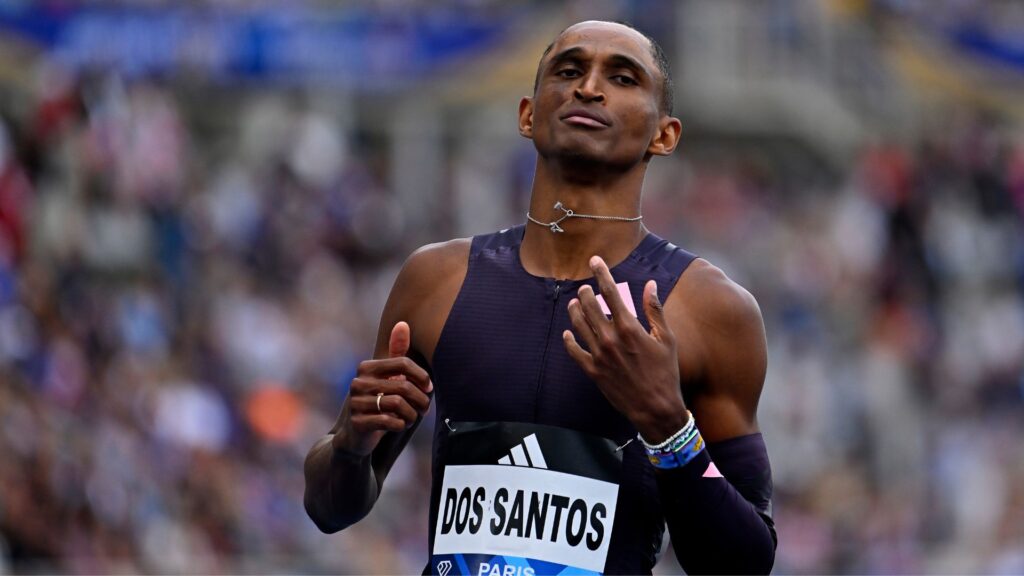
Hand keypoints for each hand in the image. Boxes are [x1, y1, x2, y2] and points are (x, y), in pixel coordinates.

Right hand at [332, 321, 432, 455]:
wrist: (355, 435)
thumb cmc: (378, 402)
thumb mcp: (387, 377)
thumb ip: (396, 352)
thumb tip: (403, 323)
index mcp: (366, 367)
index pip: (403, 363)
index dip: (422, 376)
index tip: (429, 388)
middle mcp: (358, 383)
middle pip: (404, 386)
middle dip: (420, 399)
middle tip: (424, 409)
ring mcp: (355, 403)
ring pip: (398, 404)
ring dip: (411, 414)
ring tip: (411, 418)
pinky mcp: (357, 423)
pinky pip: (390, 421)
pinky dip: (400, 424)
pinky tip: (399, 425)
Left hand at [563, 256, 687, 442]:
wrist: (655, 408)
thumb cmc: (666, 372)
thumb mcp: (666, 339)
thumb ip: (655, 310)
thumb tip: (650, 284)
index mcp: (630, 328)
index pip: (610, 292)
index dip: (601, 273)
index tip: (594, 261)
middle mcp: (610, 338)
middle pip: (589, 306)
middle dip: (585, 292)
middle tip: (584, 287)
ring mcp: (599, 355)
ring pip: (579, 325)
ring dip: (575, 311)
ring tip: (574, 304)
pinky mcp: (592, 371)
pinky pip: (574, 351)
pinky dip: (569, 340)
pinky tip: (568, 333)